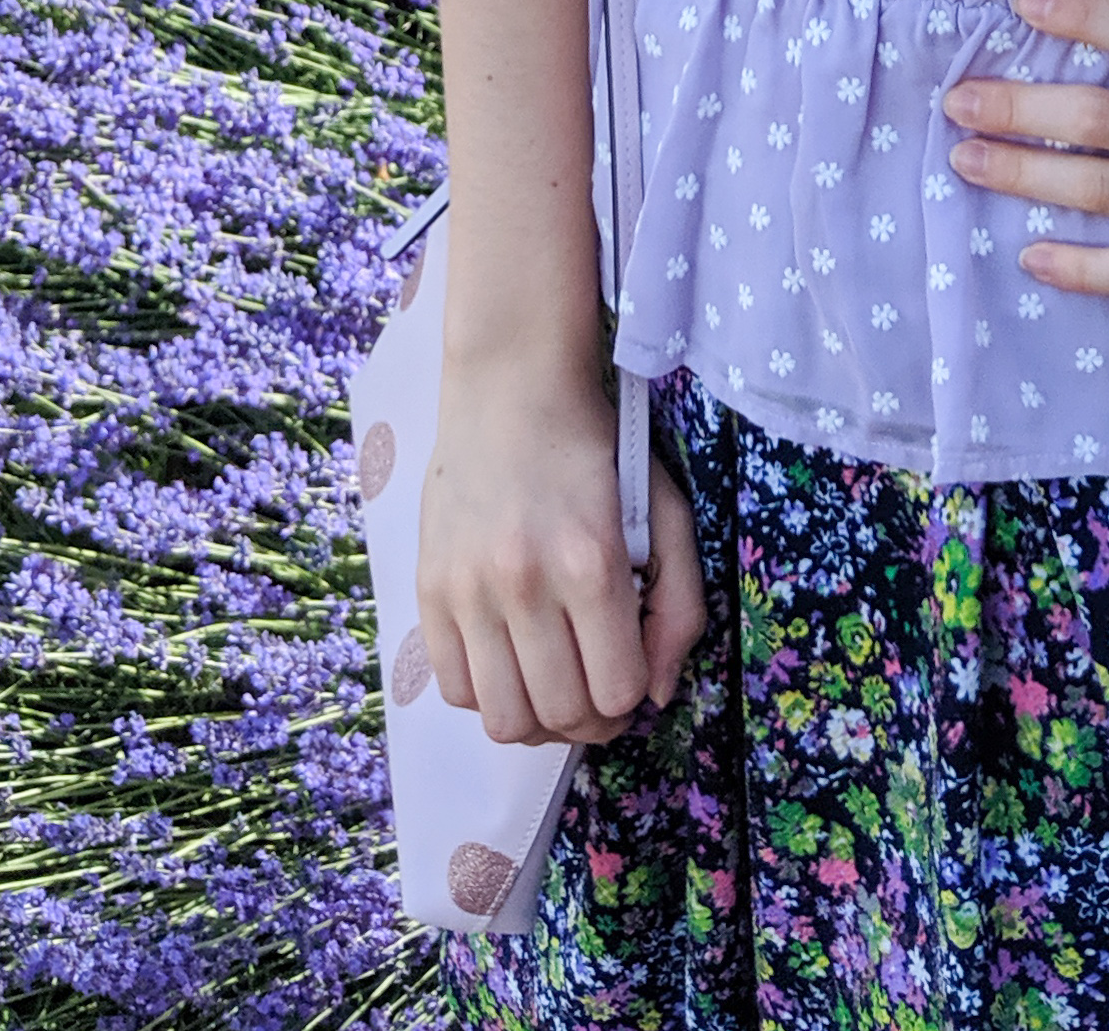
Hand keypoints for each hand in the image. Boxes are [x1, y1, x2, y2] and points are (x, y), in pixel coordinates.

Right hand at [417, 362, 706, 746]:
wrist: (510, 390)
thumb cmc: (595, 450)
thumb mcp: (663, 512)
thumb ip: (679, 606)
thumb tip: (658, 693)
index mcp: (591, 561)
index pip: (618, 690)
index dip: (635, 696)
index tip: (633, 675)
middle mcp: (524, 582)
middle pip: (563, 714)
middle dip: (593, 719)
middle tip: (597, 691)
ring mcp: (469, 589)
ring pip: (504, 720)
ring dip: (540, 719)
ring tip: (553, 685)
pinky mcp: (429, 590)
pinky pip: (455, 690)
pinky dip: (489, 694)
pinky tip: (511, 660)